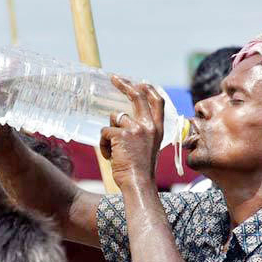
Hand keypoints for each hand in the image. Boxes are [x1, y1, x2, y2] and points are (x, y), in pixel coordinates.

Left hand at [100, 75, 164, 189]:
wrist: (139, 183)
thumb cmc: (140, 170)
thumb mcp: (147, 147)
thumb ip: (140, 131)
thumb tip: (121, 117)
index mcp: (157, 129)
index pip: (157, 101)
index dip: (148, 89)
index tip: (139, 82)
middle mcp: (149, 126)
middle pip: (137, 96)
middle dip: (124, 84)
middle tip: (114, 78)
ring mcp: (136, 129)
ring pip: (114, 118)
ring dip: (110, 133)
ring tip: (115, 151)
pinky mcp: (121, 135)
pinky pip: (105, 132)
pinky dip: (104, 145)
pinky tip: (111, 156)